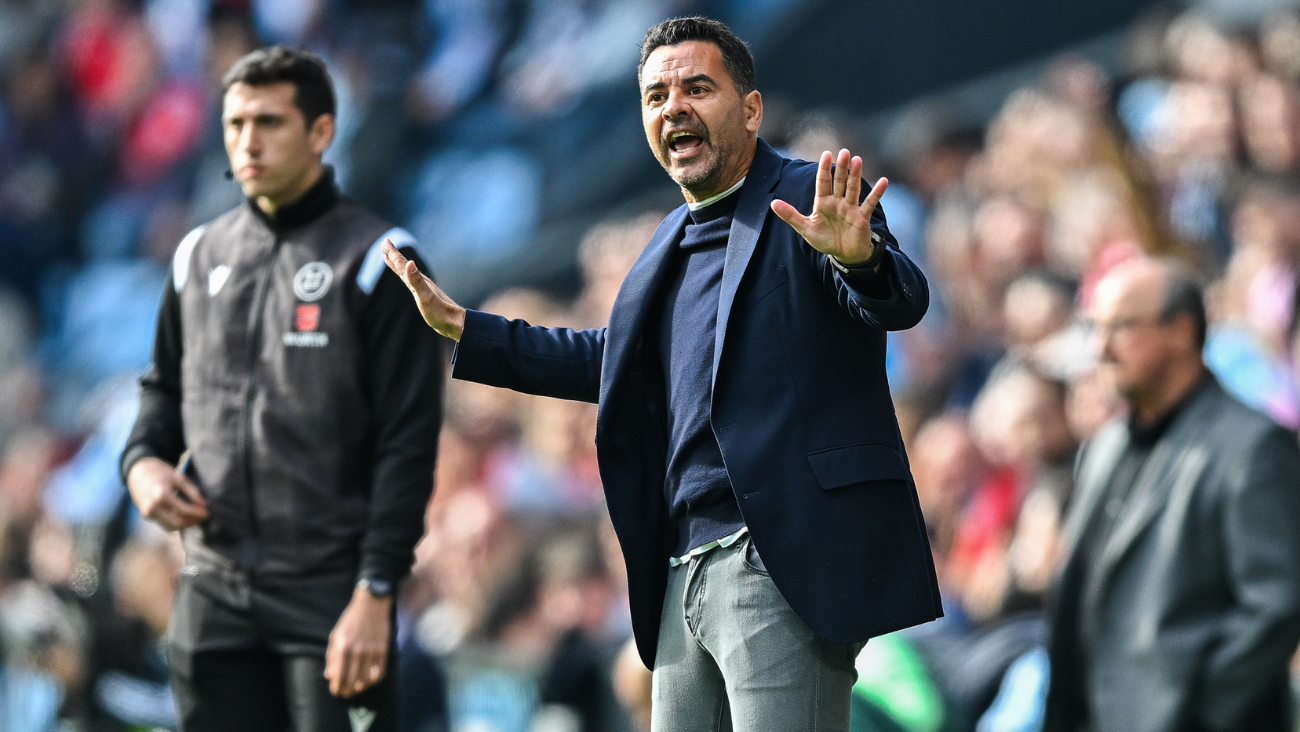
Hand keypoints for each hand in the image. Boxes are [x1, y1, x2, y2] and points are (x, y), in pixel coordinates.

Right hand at [126, 457, 208, 530]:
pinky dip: (177, 523)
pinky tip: (187, 518)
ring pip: (171, 527)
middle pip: (178, 522)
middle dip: (193, 522)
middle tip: (205, 516)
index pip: (184, 510)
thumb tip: (205, 505)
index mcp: (161, 494)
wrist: (138, 473)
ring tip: (197, 518)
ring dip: (186, 525)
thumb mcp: (179, 478)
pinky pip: (165, 524)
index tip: (208, 512)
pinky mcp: (147, 517)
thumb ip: (193, 492)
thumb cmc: (161, 473)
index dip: (198, 513)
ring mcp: (148, 514)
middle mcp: (152, 507)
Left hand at [324, 587, 392, 697]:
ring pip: (366, 680)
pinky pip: (380, 673)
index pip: (339, 677)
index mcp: (343, 647)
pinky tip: (370, 679)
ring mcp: (372, 651)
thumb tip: (329, 676)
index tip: (337, 691)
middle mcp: (358, 651)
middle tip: (346, 693)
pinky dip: (374, 680)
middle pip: (353, 682)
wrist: (371, 604)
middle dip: (348, 691)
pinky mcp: (384, 650)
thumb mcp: (336, 636)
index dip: (337, 688)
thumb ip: (332, 657)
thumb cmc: (350, 620)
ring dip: (361, 687)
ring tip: (357, 687)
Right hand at [381, 239, 465, 340]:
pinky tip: (406, 276)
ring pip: (407, 272)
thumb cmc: (440, 312)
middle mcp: (420, 282)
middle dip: (394, 255)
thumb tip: (409, 262)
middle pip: (404, 265)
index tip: (386, 241)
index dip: (393, 254)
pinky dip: (405, 275)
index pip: (402, 264)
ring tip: (390, 257)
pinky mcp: (424, 295)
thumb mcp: (426, 297)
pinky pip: (411, 281)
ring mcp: (422, 288)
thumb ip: (417, 281)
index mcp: (418, 281)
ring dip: (398, 264)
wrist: (454, 323)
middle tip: (385, 243)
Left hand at [771, 148, 887, 266]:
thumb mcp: (805, 229)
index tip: (826, 153)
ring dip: (856, 175)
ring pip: (853, 188)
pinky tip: (884, 181)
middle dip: (842, 168)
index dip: (824, 169)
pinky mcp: (862, 217)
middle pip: (840, 182)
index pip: (823, 182)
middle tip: (844, 151)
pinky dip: (877, 193)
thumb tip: (773, 203)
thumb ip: (790, 215)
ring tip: (858, 160)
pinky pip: (870, 203)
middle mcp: (838, 202)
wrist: (844, 255)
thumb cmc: (826, 240)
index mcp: (823, 203)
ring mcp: (851, 208)